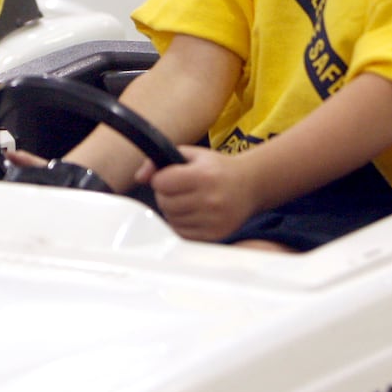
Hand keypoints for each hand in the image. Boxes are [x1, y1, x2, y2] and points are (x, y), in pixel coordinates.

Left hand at [137, 147, 261, 241]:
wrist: (251, 185)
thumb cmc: (217, 169)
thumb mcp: (192, 155)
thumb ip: (161, 162)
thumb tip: (139, 177)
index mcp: (203, 176)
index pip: (162, 182)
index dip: (161, 178)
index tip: (169, 177)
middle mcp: (210, 199)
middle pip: (165, 202)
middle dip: (165, 195)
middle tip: (178, 189)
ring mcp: (213, 220)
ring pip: (172, 219)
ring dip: (173, 210)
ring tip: (187, 200)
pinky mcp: (215, 235)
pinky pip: (183, 233)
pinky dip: (181, 224)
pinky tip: (192, 213)